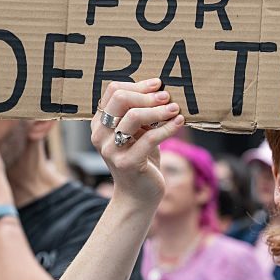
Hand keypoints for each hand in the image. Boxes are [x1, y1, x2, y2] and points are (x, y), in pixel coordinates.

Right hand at [91, 78, 183, 206]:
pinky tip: (179, 123)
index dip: (137, 85)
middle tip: (167, 96)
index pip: (113, 92)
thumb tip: (160, 89)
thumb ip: (141, 113)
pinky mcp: (127, 163)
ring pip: (134, 116)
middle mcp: (100, 135)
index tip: (157, 84)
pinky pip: (150, 138)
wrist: (138, 196)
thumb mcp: (138, 133)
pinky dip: (168, 128)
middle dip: (147, 96)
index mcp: (100, 124)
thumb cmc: (141, 159)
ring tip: (175, 109)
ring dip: (159, 110)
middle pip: (121, 100)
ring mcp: (111, 150)